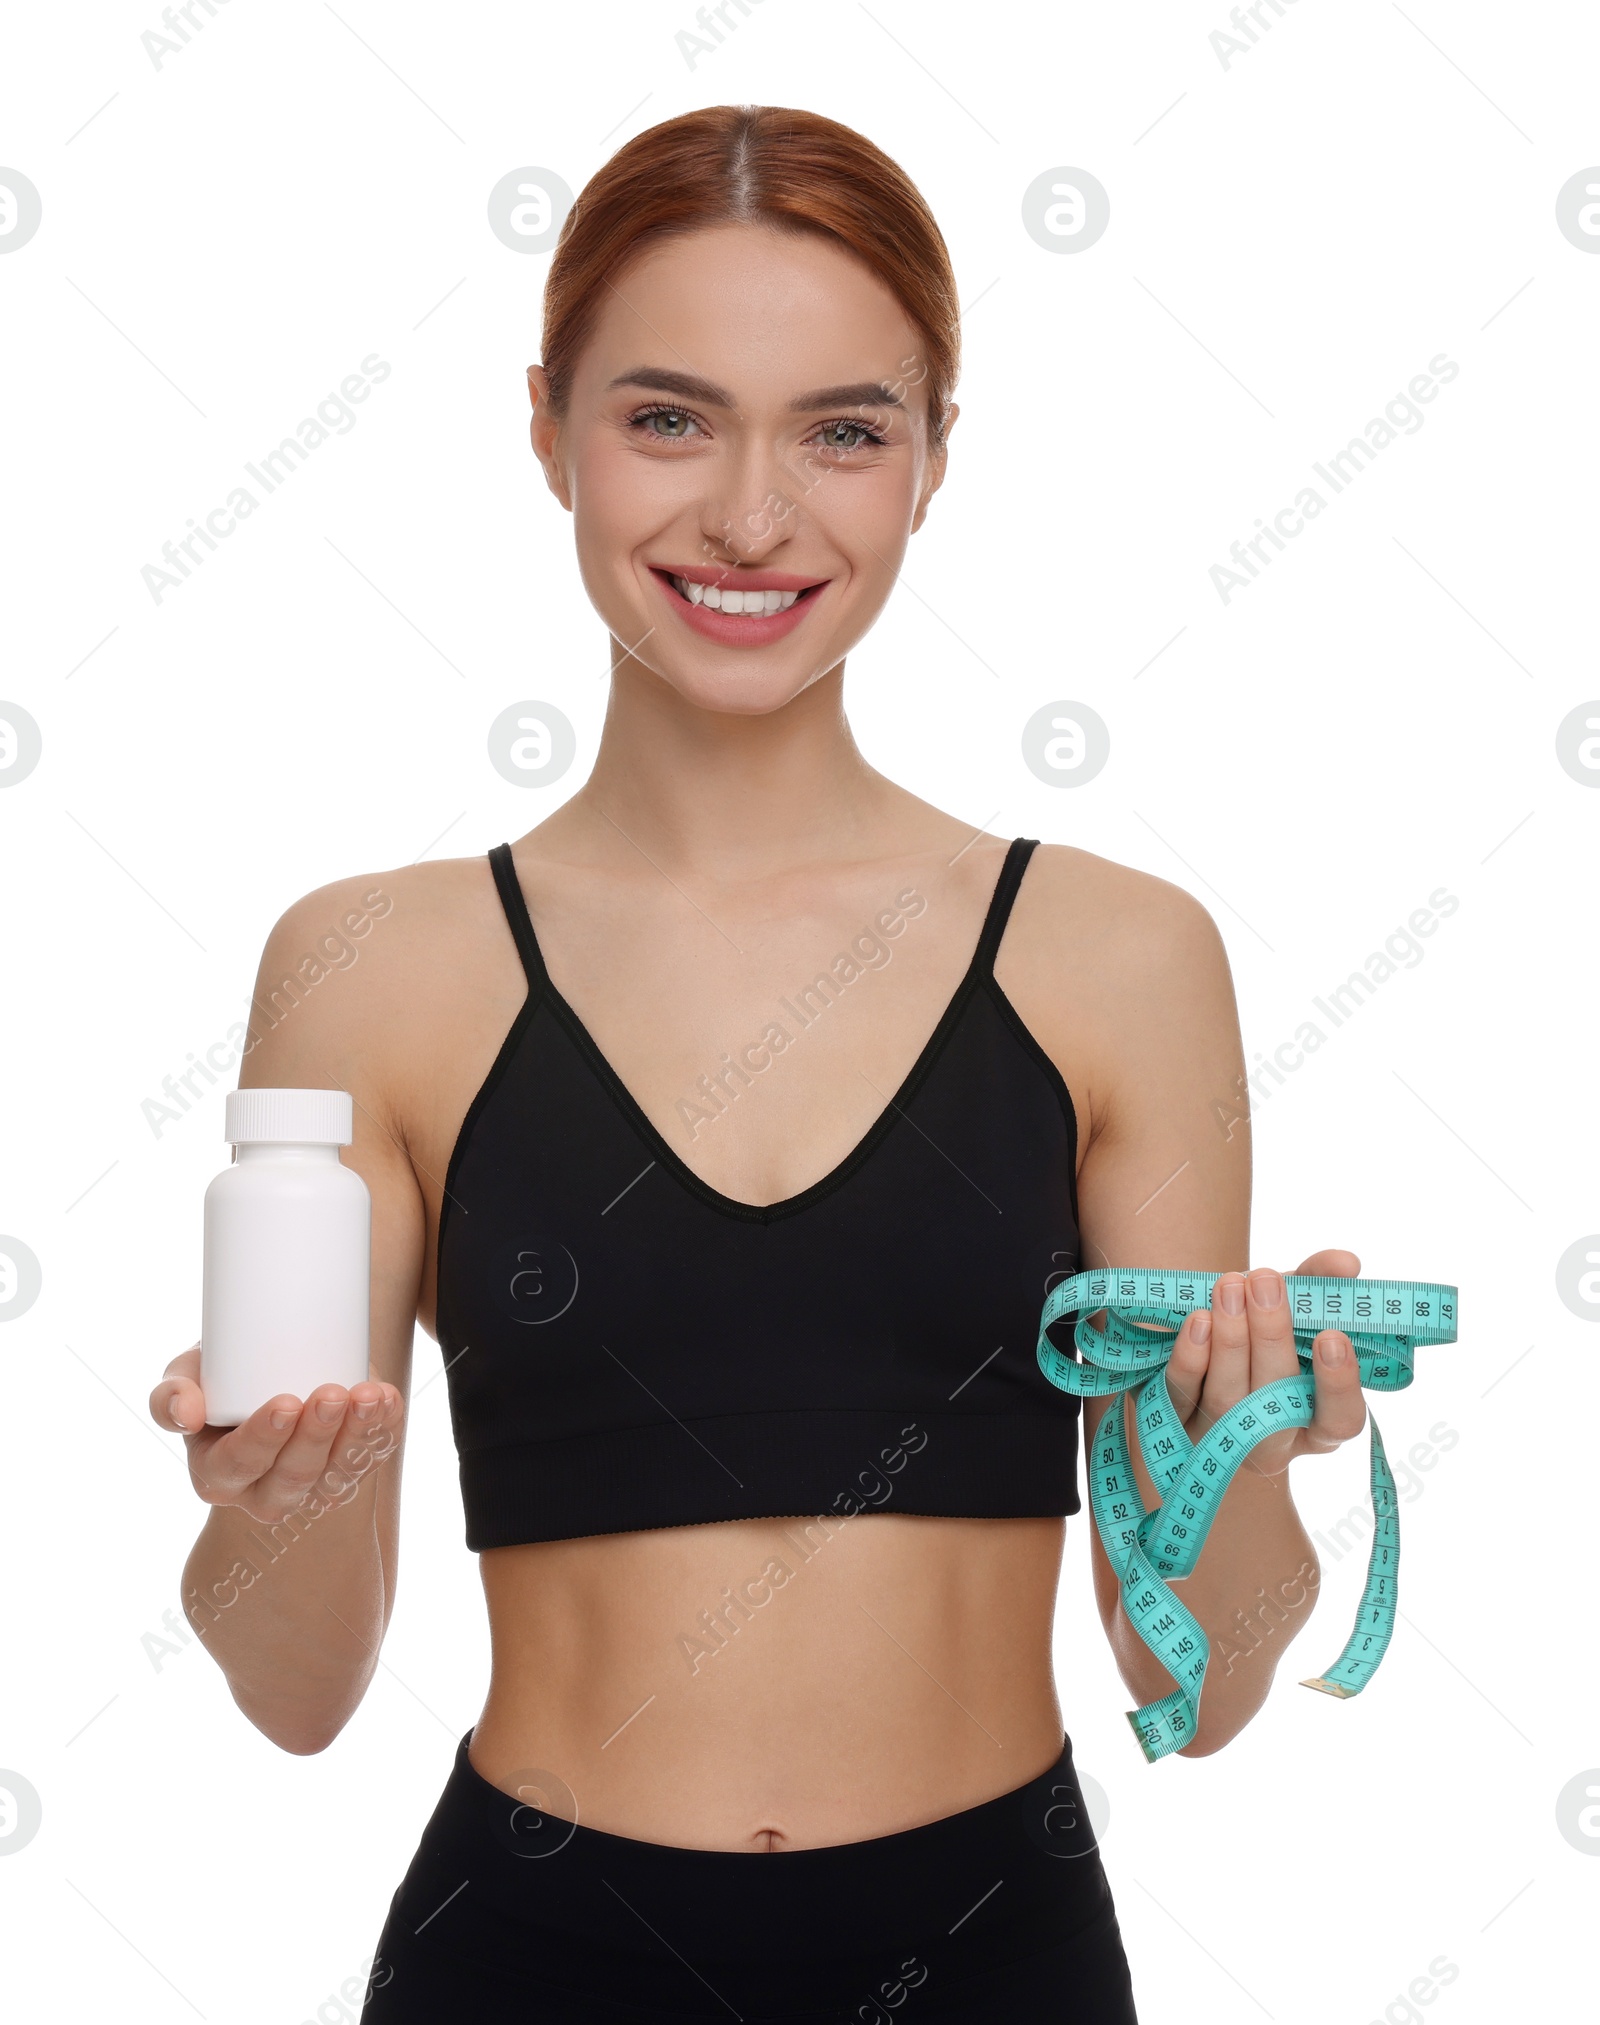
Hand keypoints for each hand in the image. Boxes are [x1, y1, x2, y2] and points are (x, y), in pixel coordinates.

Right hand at [149, 1345, 404, 1524]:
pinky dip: (382, 1430)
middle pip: (292, 1480)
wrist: (265, 1363)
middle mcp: (263, 1492)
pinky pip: (369, 1459)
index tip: (286, 1403)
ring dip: (357, 1438)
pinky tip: (387, 1400)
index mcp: (217, 1474)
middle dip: (315, 1439)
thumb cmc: (218, 1374)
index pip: (237, 1467)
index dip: (262, 1440)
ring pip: (336, 1478)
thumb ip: (170, 1395)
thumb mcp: (185, 1377)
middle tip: (331, 1394)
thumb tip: (186, 1414)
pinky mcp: (346, 1469)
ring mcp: (309, 1486)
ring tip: (368, 1395)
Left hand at [1161, 1250, 1366, 1478]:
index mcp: (1316, 1422)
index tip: (1332, 1336)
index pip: (1340, 1420)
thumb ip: (1319, 1283)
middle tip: (1264, 1281)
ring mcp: (1220, 1439)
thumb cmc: (1259, 1331)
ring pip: (1226, 1400)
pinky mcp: (1174, 1426)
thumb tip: (1346, 1263)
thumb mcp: (1291, 1306)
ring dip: (1230, 1340)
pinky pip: (1180, 1398)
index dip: (1339, 1385)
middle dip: (1270, 1338)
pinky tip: (1198, 1321)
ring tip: (1230, 1286)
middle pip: (1275, 1404)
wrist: (1197, 1348)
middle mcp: (1271, 1441)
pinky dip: (1190, 1360)